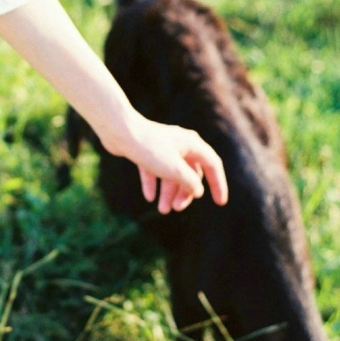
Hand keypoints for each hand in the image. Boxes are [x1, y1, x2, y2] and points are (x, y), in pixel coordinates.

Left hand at [102, 111, 227, 214]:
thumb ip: (190, 182)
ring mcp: (163, 146)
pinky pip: (155, 170)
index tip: (220, 203)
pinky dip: (153, 183)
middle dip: (185, 192)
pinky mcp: (147, 150)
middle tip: (176, 208)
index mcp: (193, 144)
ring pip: (172, 173)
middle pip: (190, 172)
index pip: (213, 165)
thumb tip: (197, 191)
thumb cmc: (149, 149)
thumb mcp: (174, 170)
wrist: (119, 131)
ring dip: (168, 192)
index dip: (218, 184)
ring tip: (162, 209)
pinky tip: (149, 197)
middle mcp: (181, 143)